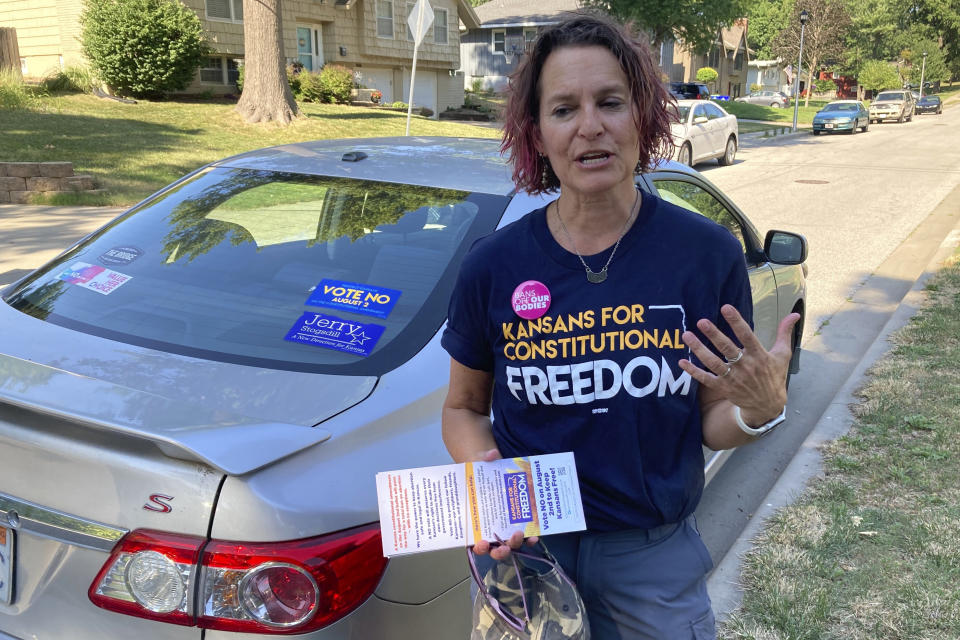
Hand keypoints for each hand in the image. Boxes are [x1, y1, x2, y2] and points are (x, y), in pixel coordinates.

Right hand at [469, 448, 539, 560]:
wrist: (490, 470)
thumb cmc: (480, 473)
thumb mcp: (478, 464)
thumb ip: (483, 458)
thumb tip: (491, 455)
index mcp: (475, 520)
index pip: (474, 541)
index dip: (478, 546)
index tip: (482, 543)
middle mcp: (489, 528)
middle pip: (493, 547)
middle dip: (499, 551)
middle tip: (504, 546)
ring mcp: (503, 527)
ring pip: (508, 544)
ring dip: (514, 544)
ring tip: (520, 535)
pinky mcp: (516, 522)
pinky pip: (522, 535)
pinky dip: (528, 538)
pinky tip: (535, 535)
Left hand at [679, 305, 799, 425]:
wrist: (768, 406)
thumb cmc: (774, 376)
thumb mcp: (782, 355)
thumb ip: (784, 333)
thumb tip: (794, 314)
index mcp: (759, 355)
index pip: (747, 335)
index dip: (736, 322)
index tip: (726, 308)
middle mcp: (745, 366)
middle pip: (727, 349)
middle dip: (714, 335)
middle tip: (701, 321)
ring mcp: (733, 378)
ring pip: (714, 363)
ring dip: (699, 350)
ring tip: (687, 336)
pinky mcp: (724, 388)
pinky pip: (706, 379)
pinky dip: (694, 371)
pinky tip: (682, 362)